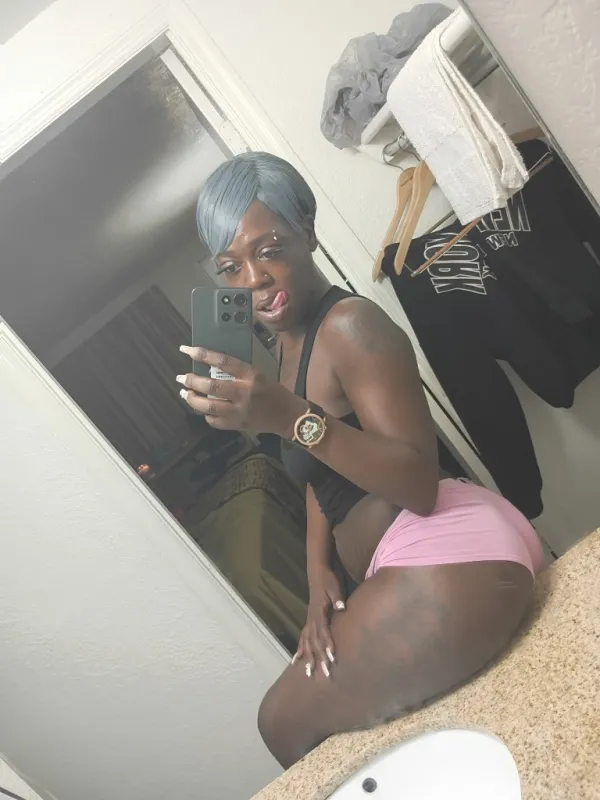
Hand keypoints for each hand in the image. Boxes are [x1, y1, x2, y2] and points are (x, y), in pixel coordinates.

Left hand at [177, 346, 305, 435]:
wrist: (287, 415)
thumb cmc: (272, 391)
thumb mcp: (258, 374)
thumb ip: (237, 372)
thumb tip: (210, 369)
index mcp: (250, 375)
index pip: (222, 361)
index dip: (201, 354)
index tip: (186, 350)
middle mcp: (243, 392)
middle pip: (210, 385)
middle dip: (192, 381)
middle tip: (182, 378)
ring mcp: (239, 411)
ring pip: (208, 406)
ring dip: (192, 399)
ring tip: (186, 393)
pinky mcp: (237, 425)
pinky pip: (214, 421)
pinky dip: (206, 415)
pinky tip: (204, 410)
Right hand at [294, 568, 344, 678]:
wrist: (318, 573)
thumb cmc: (329, 580)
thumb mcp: (334, 587)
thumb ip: (337, 598)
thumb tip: (341, 608)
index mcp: (319, 612)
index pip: (323, 631)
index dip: (327, 644)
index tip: (332, 657)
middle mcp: (312, 619)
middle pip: (315, 641)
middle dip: (319, 658)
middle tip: (324, 673)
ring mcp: (309, 621)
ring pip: (307, 642)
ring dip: (308, 658)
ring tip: (308, 673)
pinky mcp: (309, 621)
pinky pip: (303, 638)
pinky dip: (300, 650)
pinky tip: (296, 661)